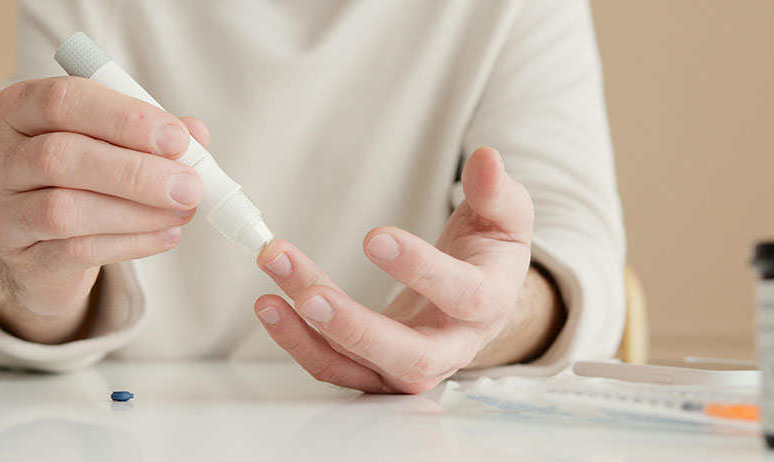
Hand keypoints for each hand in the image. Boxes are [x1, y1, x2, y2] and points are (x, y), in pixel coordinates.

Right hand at [0, 76, 208, 342]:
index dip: (124, 117)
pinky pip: (75, 251)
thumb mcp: (117, 146)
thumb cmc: (88, 180)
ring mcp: (4, 211)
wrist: (48, 248)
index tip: (177, 138)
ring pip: (63, 209)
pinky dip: (131, 243)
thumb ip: (154, 136)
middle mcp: (2, 157)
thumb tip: (196, 133)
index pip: (63, 100)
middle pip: (59, 156)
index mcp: (22, 110)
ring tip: (184, 212)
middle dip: (135, 171)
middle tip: (189, 185)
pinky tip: (167, 235)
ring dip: (136, 212)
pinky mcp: (22, 256)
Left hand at [255, 147, 559, 392]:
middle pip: (406, 356)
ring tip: (268, 297)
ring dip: (309, 335)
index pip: (460, 295)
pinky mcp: (374, 371)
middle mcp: (449, 348)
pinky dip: (298, 342)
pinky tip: (270, 305)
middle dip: (353, 327)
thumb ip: (495, 191)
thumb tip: (486, 157)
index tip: (374, 237)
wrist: (479, 303)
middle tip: (309, 296)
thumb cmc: (489, 256)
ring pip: (357, 364)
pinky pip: (333, 366)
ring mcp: (408, 367)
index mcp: (486, 306)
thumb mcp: (505, 219)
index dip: (419, 268)